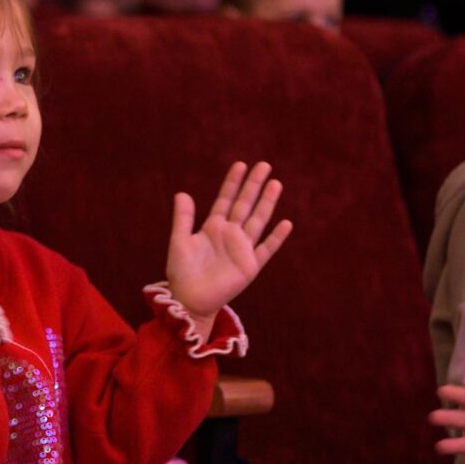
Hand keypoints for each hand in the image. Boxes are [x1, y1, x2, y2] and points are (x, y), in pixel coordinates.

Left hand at [165, 162, 292, 336]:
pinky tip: (285, 223)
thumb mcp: (179, 241)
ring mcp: (242, 249)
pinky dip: (276, 237)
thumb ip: (183, 218)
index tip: (241, 165)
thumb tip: (182, 192)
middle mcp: (230, 234)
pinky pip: (266, 249)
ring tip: (276, 183)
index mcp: (213, 227)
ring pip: (257, 220)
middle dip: (254, 185)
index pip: (226, 199)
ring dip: (267, 203)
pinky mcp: (250, 266)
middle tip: (264, 165)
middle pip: (245, 204)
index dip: (233, 183)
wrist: (190, 299)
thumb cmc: (182, 272)